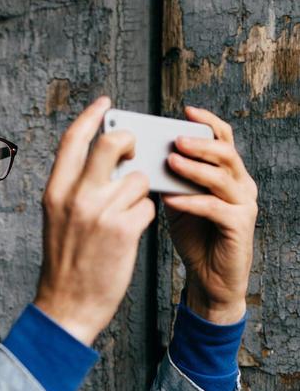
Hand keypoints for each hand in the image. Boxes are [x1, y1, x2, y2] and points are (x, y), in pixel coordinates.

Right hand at [34, 96, 155, 345]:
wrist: (67, 308)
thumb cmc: (66, 267)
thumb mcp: (57, 221)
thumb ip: (75, 189)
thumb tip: (106, 161)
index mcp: (55, 192)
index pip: (74, 139)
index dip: (92, 116)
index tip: (107, 103)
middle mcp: (76, 197)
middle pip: (113, 143)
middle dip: (130, 144)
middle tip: (134, 155)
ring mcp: (100, 213)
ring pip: (137, 178)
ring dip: (139, 194)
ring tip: (126, 215)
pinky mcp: (123, 231)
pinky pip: (147, 207)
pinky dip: (144, 217)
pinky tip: (132, 233)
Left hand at [162, 106, 257, 322]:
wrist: (211, 279)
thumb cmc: (196, 240)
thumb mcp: (180, 204)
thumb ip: (172, 182)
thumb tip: (147, 160)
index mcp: (230, 175)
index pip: (224, 139)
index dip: (207, 123)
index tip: (185, 111)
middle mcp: (242, 185)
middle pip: (226, 153)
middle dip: (199, 143)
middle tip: (174, 139)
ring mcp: (244, 204)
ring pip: (222, 177)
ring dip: (194, 168)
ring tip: (171, 161)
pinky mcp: (240, 226)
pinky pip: (214, 208)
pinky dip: (191, 201)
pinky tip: (171, 199)